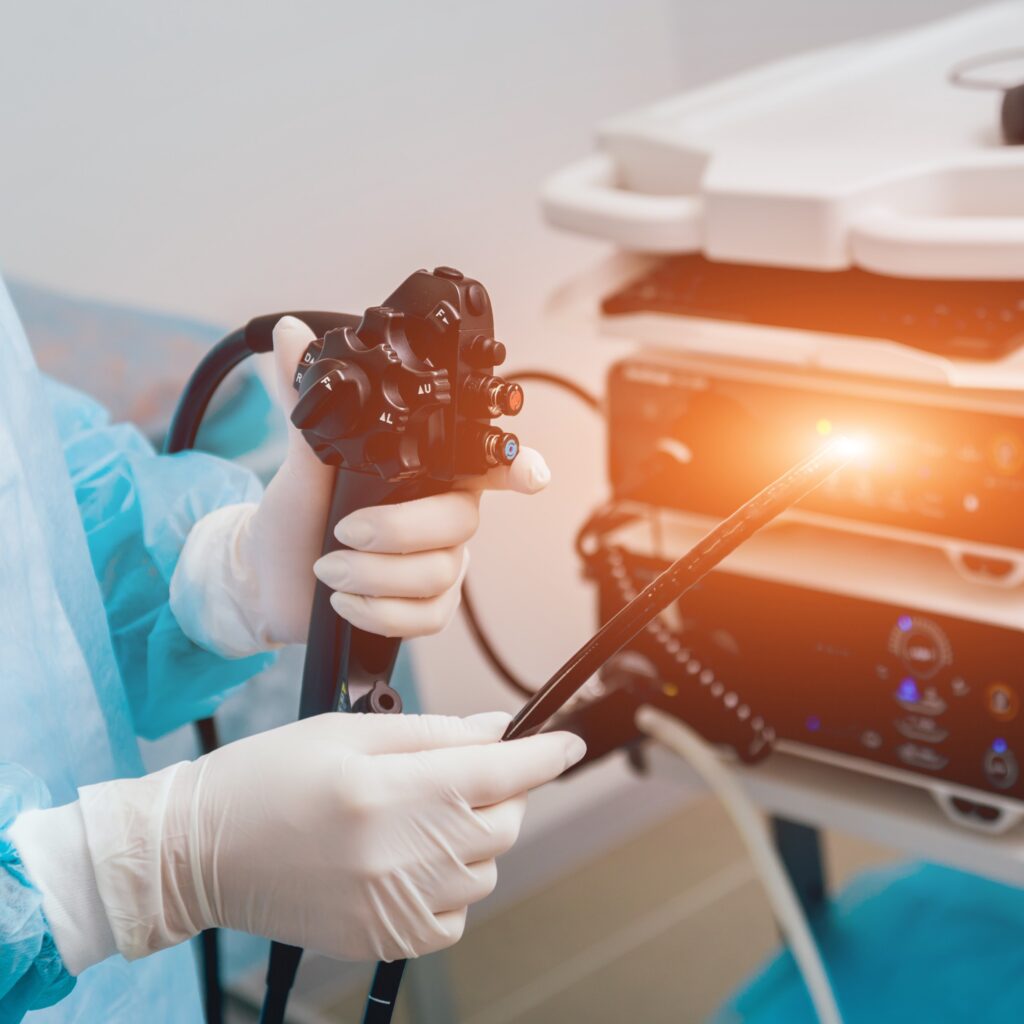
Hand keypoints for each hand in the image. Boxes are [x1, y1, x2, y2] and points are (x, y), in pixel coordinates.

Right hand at [77, 712, 585, 962]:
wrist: (202, 851)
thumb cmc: (270, 777)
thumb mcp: (350, 731)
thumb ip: (434, 732)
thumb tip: (499, 730)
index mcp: (391, 791)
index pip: (499, 773)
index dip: (544, 755)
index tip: (568, 744)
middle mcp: (400, 856)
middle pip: (502, 823)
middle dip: (502, 790)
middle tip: (464, 772)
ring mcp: (394, 906)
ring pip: (484, 869)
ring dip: (473, 836)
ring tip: (420, 815)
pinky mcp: (384, 940)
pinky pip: (455, 914)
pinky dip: (449, 883)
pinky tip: (407, 858)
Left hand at [252, 316, 549, 642]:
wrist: (269, 574)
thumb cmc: (295, 513)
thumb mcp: (297, 457)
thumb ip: (303, 400)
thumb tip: (289, 335)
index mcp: (427, 471)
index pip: (485, 464)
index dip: (516, 467)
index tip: (531, 475)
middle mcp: (442, 514)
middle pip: (460, 522)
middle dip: (401, 530)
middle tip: (346, 531)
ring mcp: (439, 563)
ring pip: (440, 572)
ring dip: (376, 574)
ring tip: (329, 568)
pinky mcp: (424, 606)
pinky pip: (427, 616)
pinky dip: (381, 612)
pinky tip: (346, 601)